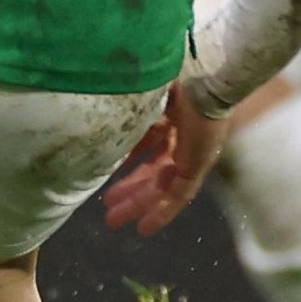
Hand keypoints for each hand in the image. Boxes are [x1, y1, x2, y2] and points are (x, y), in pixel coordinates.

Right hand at [101, 79, 230, 235]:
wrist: (204, 76)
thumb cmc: (175, 73)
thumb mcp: (143, 93)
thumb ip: (127, 107)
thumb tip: (96, 103)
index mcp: (171, 115)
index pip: (147, 144)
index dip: (127, 160)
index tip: (106, 173)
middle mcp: (183, 137)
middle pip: (152, 171)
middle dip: (129, 189)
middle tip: (106, 207)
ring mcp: (192, 153)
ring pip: (161, 187)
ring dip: (138, 204)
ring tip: (112, 220)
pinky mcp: (198, 166)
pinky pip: (179, 196)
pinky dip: (162, 213)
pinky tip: (143, 228)